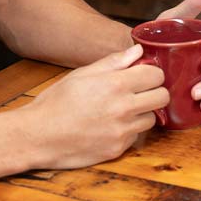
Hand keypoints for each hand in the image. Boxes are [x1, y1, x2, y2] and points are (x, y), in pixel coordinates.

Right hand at [21, 44, 168, 168]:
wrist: (38, 136)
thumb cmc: (56, 102)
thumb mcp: (81, 74)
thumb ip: (113, 62)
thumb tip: (138, 51)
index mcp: (115, 84)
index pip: (156, 75)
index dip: (151, 72)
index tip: (143, 74)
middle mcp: (123, 108)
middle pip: (162, 97)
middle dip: (154, 91)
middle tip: (140, 91)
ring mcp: (122, 131)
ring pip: (153, 118)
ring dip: (143, 112)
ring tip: (123, 109)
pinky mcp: (118, 149)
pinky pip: (136, 136)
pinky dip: (129, 129)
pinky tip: (111, 125)